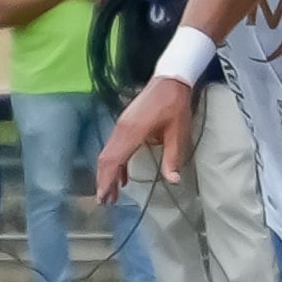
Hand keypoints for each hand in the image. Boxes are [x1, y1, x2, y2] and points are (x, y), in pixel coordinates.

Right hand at [95, 77, 194, 200]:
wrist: (170, 79)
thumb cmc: (175, 105)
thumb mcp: (178, 132)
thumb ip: (172, 157)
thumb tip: (173, 180)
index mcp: (132, 132)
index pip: (114, 160)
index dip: (106, 180)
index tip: (103, 197)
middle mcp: (121, 129)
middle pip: (106, 159)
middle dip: (104, 180)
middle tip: (106, 201)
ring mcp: (121, 125)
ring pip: (109, 153)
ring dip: (109, 173)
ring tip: (113, 194)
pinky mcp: (125, 123)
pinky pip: (115, 146)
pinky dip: (116, 162)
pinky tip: (123, 176)